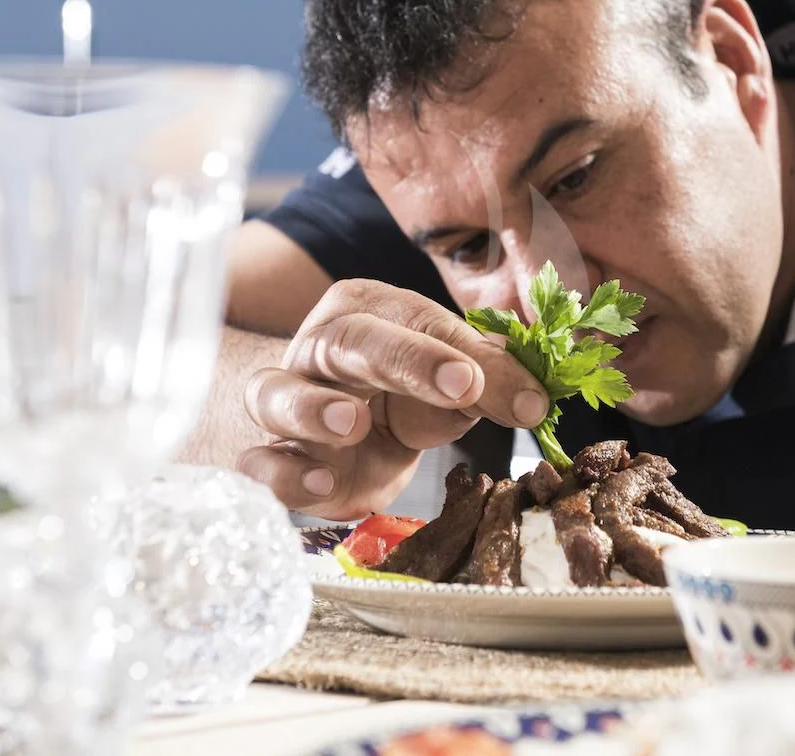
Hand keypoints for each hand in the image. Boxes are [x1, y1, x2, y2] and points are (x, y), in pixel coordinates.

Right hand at [236, 278, 548, 518]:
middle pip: (352, 340)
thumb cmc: (397, 398)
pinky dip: (284, 474)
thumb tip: (535, 395)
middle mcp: (320, 346)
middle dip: (407, 359)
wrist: (334, 444)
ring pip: (277, 391)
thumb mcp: (449, 385)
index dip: (469, 352)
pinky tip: (318, 484)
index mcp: (369, 310)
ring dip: (314, 407)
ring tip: (352, 424)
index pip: (419, 320)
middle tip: (460, 385)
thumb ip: (488, 381)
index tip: (521, 393)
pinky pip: (259, 462)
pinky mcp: (268, 457)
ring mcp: (284, 400)